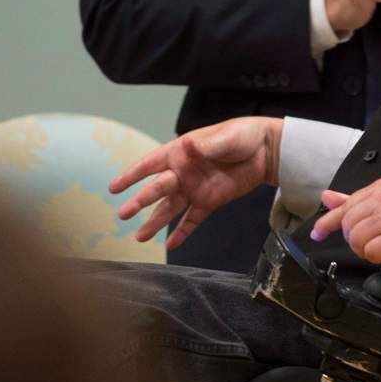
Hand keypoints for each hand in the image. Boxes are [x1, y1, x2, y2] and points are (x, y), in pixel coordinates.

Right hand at [108, 116, 282, 249]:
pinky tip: (170, 245)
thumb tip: (188, 145)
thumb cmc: (242, 136)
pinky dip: (182, 232)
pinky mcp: (209, 202)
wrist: (266, 151)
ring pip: (170, 209)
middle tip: (122, 214)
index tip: (114, 187)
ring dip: (154, 222)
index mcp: (182, 152)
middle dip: (139, 201)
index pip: (151, 164)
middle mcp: (183, 172)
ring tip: (139, 237)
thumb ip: (205, 146)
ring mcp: (195, 189)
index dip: (132, 174)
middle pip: (157, 189)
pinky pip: (192, 220)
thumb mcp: (224, 138)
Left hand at [308, 179, 380, 286]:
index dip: (328, 223)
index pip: (345, 206)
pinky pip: (370, 251)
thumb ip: (353, 203)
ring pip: (356, 238)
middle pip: (347, 224)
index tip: (317, 233)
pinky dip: (377, 257)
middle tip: (375, 242)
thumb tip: (327, 196)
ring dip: (367, 249)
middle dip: (356, 240)